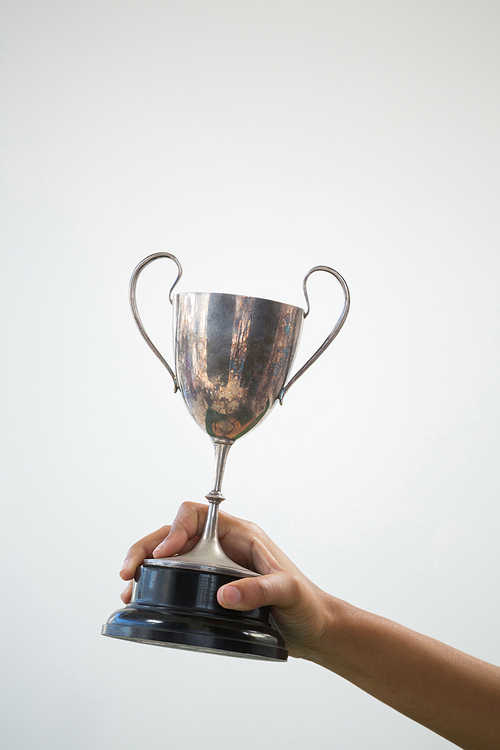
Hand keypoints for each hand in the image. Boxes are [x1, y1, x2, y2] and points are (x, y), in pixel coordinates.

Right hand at [119, 501, 332, 658]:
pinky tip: (143, 596)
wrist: (312, 630)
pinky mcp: (210, 585)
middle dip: (148, 547)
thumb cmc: (306, 605)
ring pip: (171, 555)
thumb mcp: (287, 593)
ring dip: (146, 566)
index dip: (176, 528)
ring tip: (129, 587)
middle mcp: (223, 545)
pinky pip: (176, 576)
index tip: (164, 554)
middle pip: (176, 533)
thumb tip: (224, 594)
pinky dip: (156, 582)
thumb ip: (259, 590)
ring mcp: (214, 565)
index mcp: (240, 534)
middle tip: (129, 571)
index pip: (198, 515)